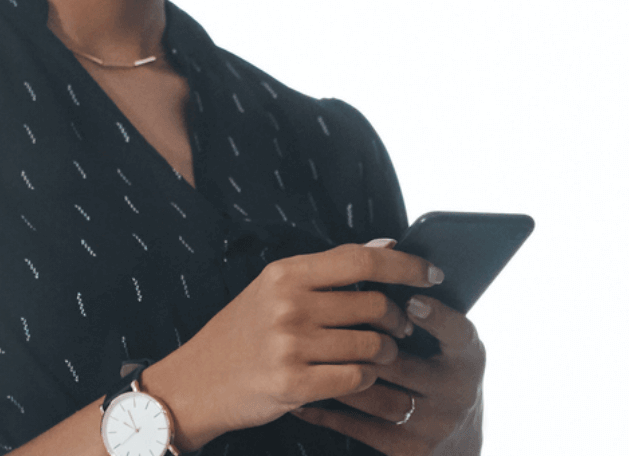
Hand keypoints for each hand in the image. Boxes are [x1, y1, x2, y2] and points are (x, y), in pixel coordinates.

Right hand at [143, 243, 441, 450]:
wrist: (195, 381)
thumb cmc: (241, 333)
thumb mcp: (273, 289)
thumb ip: (327, 271)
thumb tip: (385, 245)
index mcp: (285, 273)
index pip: (361, 259)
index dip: (405, 265)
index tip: (433, 273)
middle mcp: (288, 304)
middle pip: (374, 305)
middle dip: (398, 320)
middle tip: (399, 329)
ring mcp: (289, 345)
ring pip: (372, 345)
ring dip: (386, 354)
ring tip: (379, 356)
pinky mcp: (293, 384)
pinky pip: (357, 379)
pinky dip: (367, 380)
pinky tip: (358, 377)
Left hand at [292, 294, 485, 455]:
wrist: (453, 444)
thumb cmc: (435, 373)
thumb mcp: (441, 342)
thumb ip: (417, 304)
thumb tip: (384, 246)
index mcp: (467, 356)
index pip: (458, 332)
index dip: (436, 317)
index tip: (411, 300)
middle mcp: (456, 391)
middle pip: (398, 358)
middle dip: (357, 339)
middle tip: (319, 323)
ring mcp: (432, 423)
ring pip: (371, 390)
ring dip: (332, 369)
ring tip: (300, 353)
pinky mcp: (409, 450)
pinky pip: (358, 426)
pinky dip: (325, 409)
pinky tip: (301, 397)